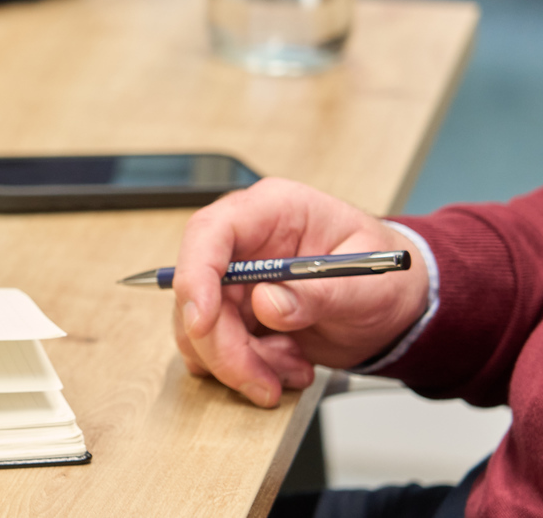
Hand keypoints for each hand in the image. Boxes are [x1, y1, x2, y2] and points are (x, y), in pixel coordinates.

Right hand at [173, 178, 429, 407]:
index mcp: (275, 211)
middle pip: (200, 291)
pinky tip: (285, 365)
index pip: (211, 231)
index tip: (203, 323)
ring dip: (240, 362)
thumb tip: (266, 302)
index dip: (197, 276)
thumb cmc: (385, 279)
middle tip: (261, 379)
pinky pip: (213, 347)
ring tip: (292, 368)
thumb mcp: (369, 285)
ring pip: (200, 327)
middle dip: (224, 345)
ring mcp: (235, 279)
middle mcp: (245, 242)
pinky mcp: (233, 312)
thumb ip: (320, 292)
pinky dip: (245, 367)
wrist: (392, 307)